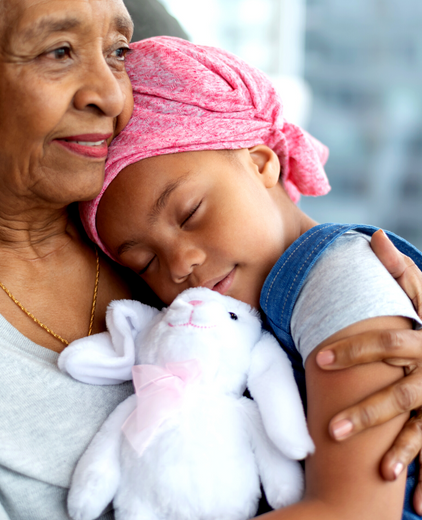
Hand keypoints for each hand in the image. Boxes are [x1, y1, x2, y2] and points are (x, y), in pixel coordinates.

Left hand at [315, 229, 421, 512]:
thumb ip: (399, 269)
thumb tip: (371, 236)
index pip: (385, 343)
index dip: (352, 350)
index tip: (317, 359)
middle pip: (400, 395)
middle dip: (366, 412)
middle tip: (330, 430)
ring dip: (402, 453)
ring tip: (378, 474)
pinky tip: (415, 499)